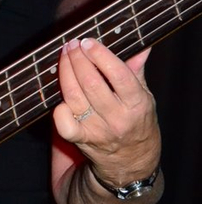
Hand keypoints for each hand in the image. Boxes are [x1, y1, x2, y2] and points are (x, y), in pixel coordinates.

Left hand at [52, 37, 159, 185]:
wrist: (131, 162)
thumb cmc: (137, 122)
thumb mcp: (144, 97)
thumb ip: (137, 70)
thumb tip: (141, 45)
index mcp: (137, 104)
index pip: (118, 75)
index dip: (100, 56)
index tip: (88, 41)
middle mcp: (117, 118)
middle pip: (92, 84)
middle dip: (78, 60)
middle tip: (72, 44)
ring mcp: (98, 130)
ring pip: (75, 97)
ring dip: (65, 73)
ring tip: (65, 56)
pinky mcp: (81, 139)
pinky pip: (64, 124)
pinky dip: (58, 107)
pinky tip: (59, 91)